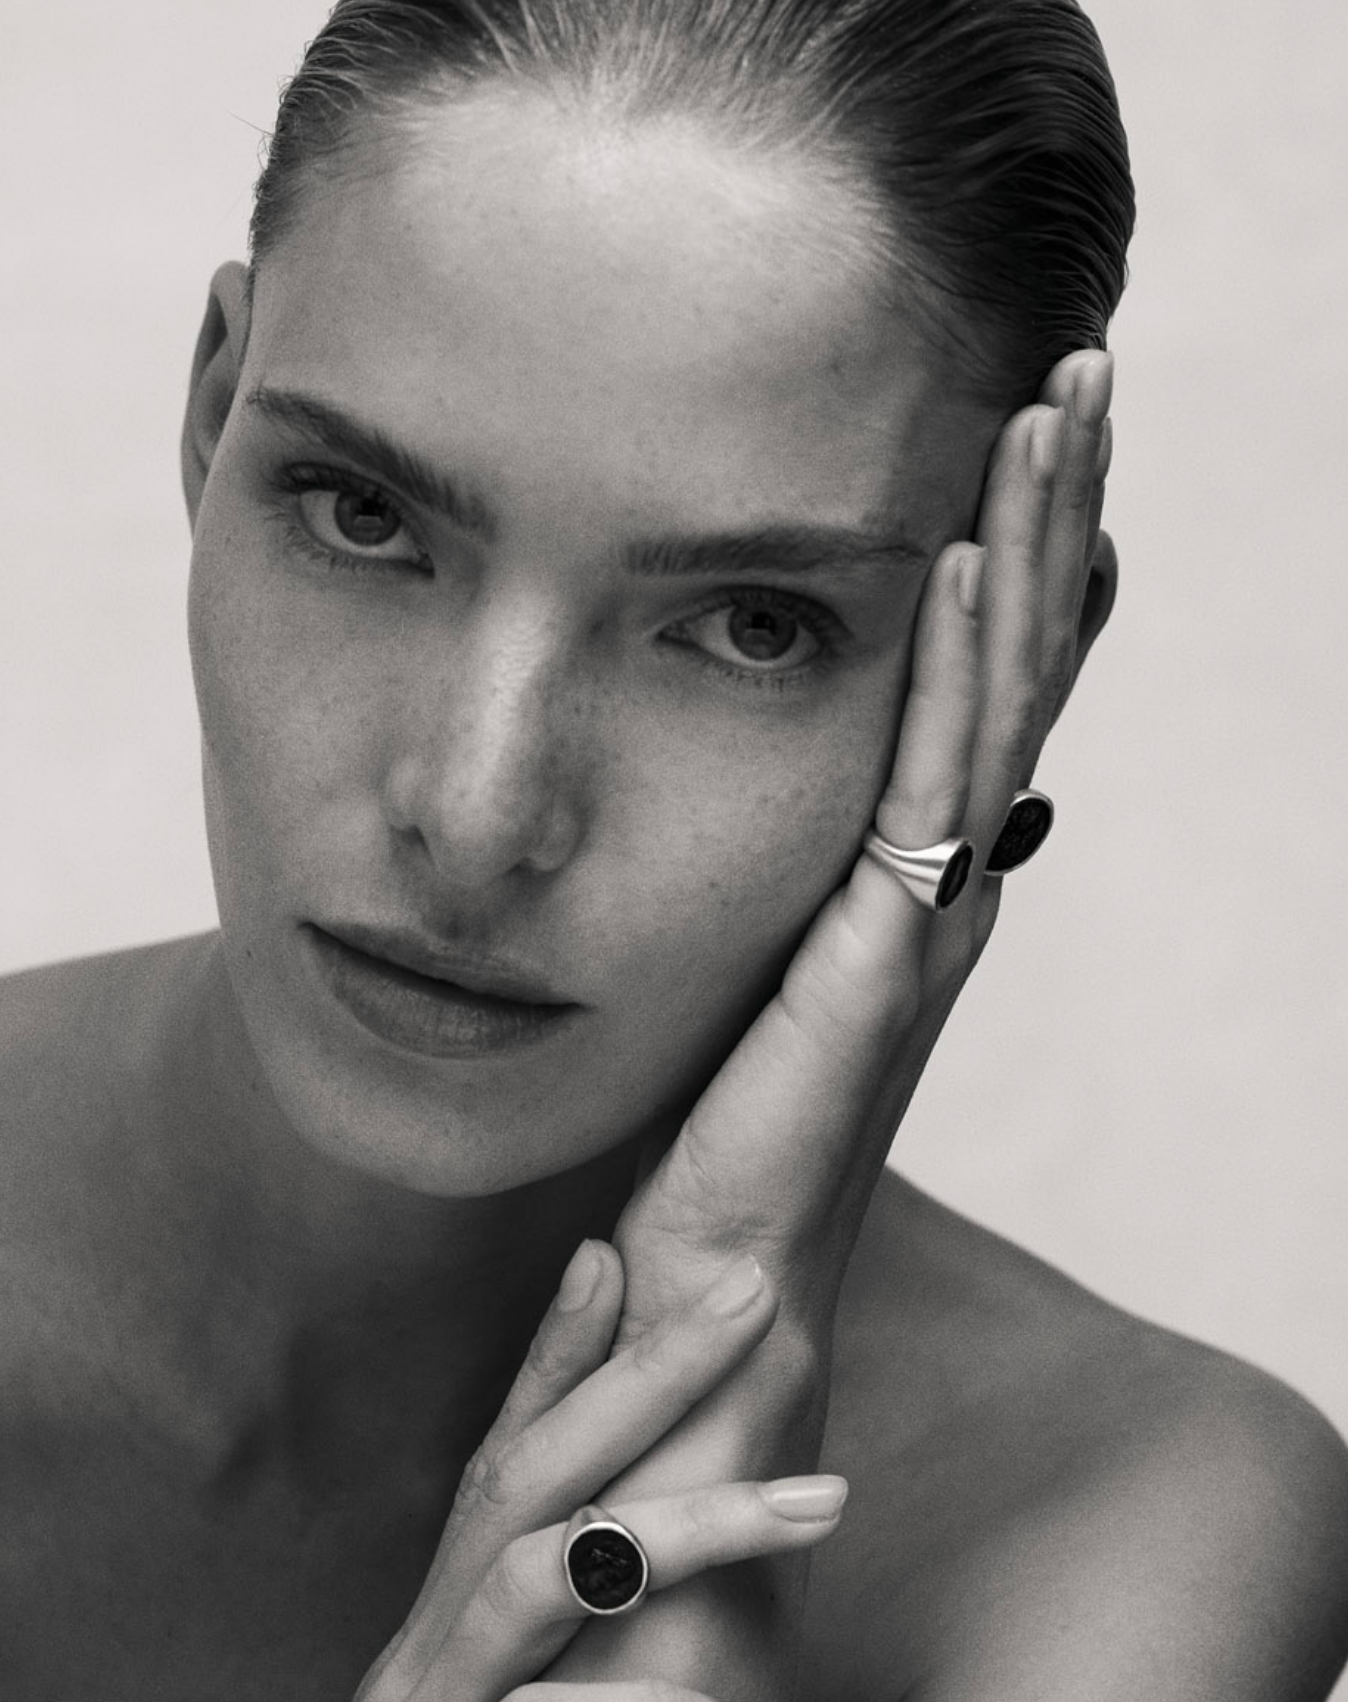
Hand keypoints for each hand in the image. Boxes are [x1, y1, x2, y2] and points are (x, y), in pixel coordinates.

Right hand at [353, 1242, 847, 1701]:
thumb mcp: (519, 1608)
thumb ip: (571, 1511)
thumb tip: (617, 1373)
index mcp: (473, 1562)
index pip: (520, 1429)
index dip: (564, 1338)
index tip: (615, 1244)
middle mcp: (455, 1604)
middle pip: (541, 1466)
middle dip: (653, 1373)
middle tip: (758, 1297)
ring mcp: (455, 1681)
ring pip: (559, 1576)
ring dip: (690, 1522)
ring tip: (823, 1498)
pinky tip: (707, 1691)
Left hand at [547, 351, 1116, 1695]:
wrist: (713, 1283)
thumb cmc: (722, 1132)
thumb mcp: (757, 961)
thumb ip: (794, 877)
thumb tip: (791, 805)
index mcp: (908, 869)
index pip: (979, 682)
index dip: (1019, 556)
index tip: (1028, 426)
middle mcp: (940, 874)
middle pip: (1016, 660)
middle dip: (1053, 510)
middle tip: (1082, 368)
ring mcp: (922, 908)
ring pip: (996, 693)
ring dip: (1029, 543)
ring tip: (1058, 403)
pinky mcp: (876, 948)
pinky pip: (926, 772)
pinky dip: (958, 657)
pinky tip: (967, 547)